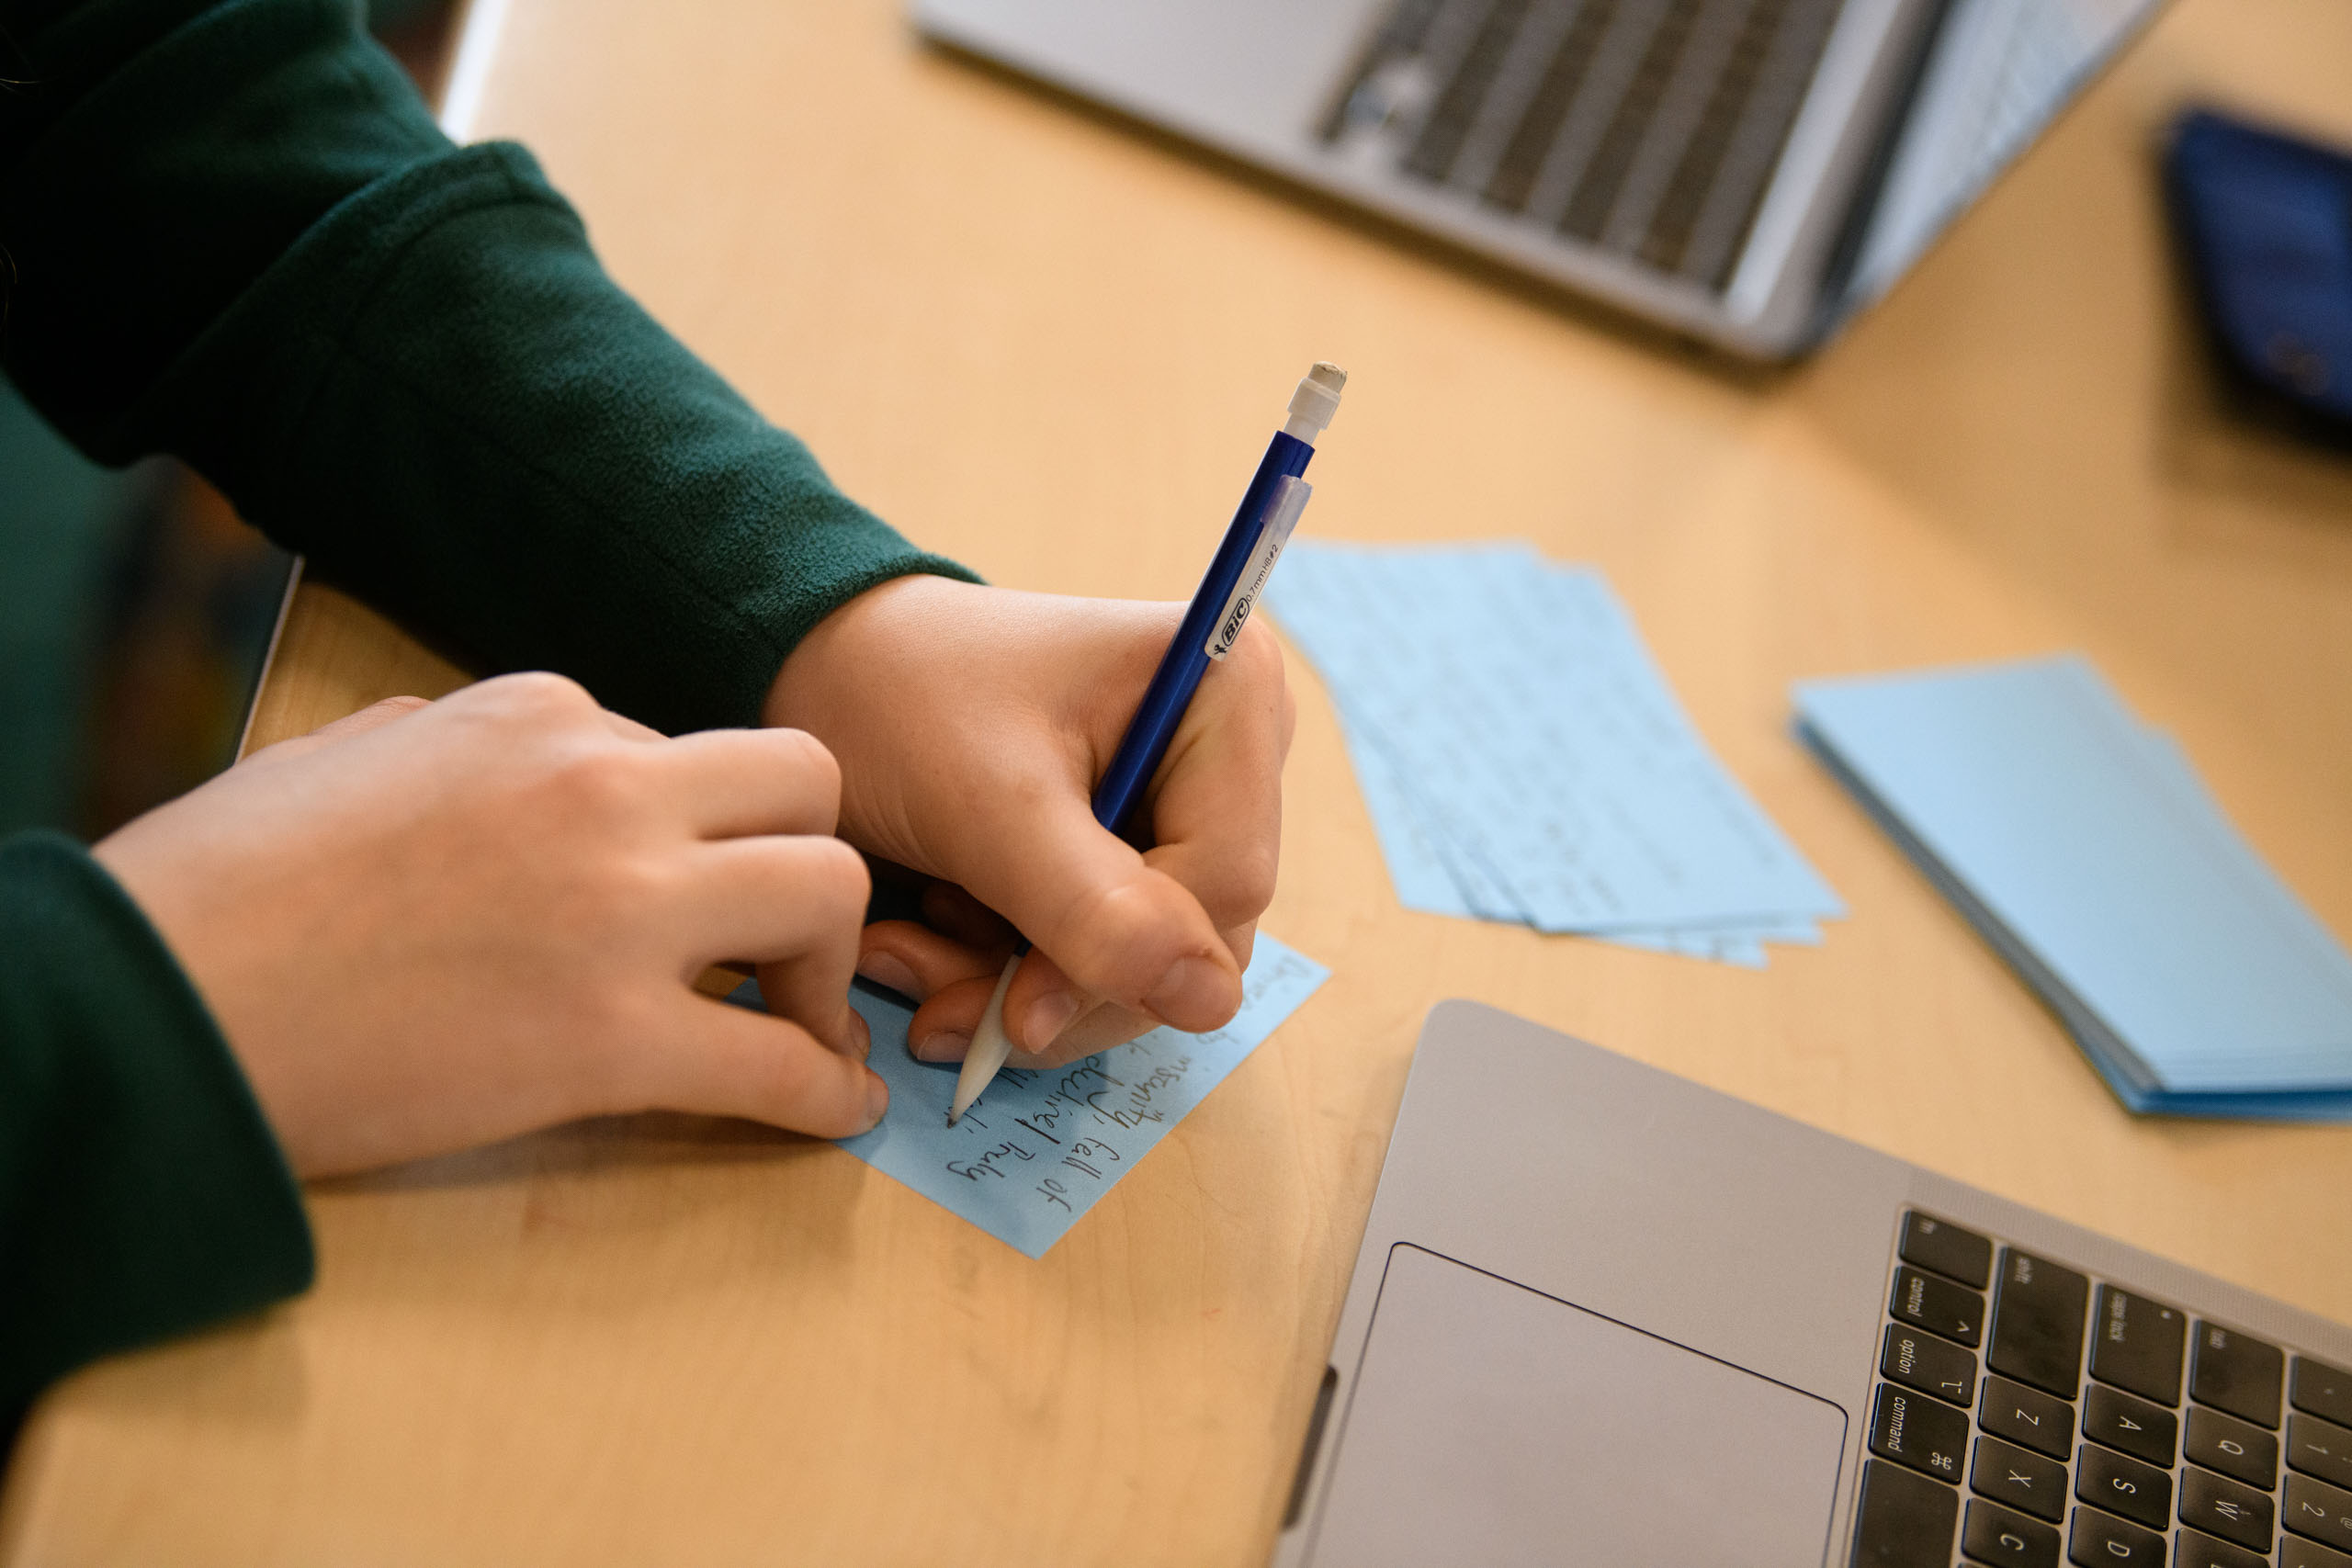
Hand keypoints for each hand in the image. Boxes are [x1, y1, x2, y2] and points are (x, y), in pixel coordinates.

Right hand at [93, 674, 885, 1176]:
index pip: (678, 750)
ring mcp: (618, 909)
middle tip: (776, 942)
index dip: (686, 830)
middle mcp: (600, 785)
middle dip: (809, 857)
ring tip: (793, 1022)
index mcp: (536, 715)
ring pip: (830, 890)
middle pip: (805, 784)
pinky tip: (825, 1110)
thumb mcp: (343, 755)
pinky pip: (777, 1061)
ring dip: (827, 963)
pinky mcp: (612, 1042)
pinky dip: (820, 1091)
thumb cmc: (218, 891)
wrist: (151, 1007)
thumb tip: (495, 756)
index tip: (671, 889)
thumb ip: (447, 740)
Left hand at [765, 575, 1293, 1068]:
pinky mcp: (1136, 853)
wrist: (822, 669)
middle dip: (1058, 986)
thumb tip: (1211, 1001)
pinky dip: (1008, 975)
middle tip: (937, 998)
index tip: (1016, 1006)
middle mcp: (1229, 751)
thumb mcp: (988, 807)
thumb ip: (1098, 909)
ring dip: (1019, 990)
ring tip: (914, 953)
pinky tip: (934, 933)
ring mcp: (1184, 807)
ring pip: (1145, 966)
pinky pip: (1102, 959)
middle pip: (1194, 937)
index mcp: (1225, 694)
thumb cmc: (900, 696)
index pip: (1228, 878)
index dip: (1129, 959)